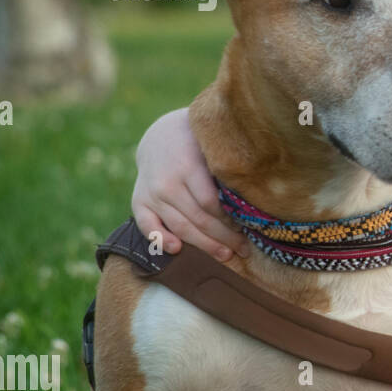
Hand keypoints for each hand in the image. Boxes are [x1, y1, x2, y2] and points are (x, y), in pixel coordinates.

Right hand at [131, 108, 250, 261]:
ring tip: (226, 255)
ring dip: (205, 245)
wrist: (160, 135)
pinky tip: (177, 250)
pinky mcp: (139, 201)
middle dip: (224, 238)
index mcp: (188, 167)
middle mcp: (167, 183)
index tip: (247, 228)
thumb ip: (225, 170)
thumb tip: (253, 197)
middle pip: (199, 219)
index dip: (230, 220)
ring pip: (180, 227)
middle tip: (243, 249)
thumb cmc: (197, 142)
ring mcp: (151, 194)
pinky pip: (147, 226)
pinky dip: (160, 240)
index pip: (211, 204)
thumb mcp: (212, 147)